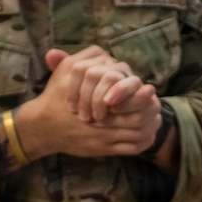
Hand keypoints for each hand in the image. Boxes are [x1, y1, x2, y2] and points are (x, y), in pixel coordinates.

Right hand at [13, 47, 160, 159]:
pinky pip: (131, 148)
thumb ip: (85, 59)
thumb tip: (103, 52)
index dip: (142, 95)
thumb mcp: (66, 72)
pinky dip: (143, 142)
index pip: (129, 96)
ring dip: (150, 127)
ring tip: (156, 121)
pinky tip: (148, 135)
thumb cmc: (55, 97)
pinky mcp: (103, 149)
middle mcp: (102, 119)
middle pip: (137, 116)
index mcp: (97, 99)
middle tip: (158, 107)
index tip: (149, 91)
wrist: (42, 127)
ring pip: (136, 132)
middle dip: (150, 112)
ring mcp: (103, 136)